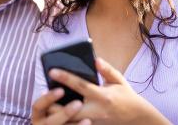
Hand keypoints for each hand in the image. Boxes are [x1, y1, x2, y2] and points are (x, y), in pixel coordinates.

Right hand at [31, 88, 89, 124]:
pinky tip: (88, 124)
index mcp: (38, 114)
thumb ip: (53, 96)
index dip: (48, 98)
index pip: (38, 105)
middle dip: (65, 113)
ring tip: (88, 120)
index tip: (61, 90)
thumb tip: (61, 77)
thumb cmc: (55, 115)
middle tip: (78, 103)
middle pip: (51, 121)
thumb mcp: (48, 107)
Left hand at [48, 58, 169, 124]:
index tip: (52, 71)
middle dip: (55, 102)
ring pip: (70, 120)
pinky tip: (56, 111)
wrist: (135, 118)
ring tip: (46, 102)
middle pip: (70, 108)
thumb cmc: (126, 96)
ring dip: (57, 112)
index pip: (81, 85)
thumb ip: (107, 70)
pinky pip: (75, 124)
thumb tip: (95, 60)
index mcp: (103, 96)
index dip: (66, 77)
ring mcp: (93, 121)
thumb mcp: (119, 81)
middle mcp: (97, 110)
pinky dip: (65, 118)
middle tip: (42, 93)